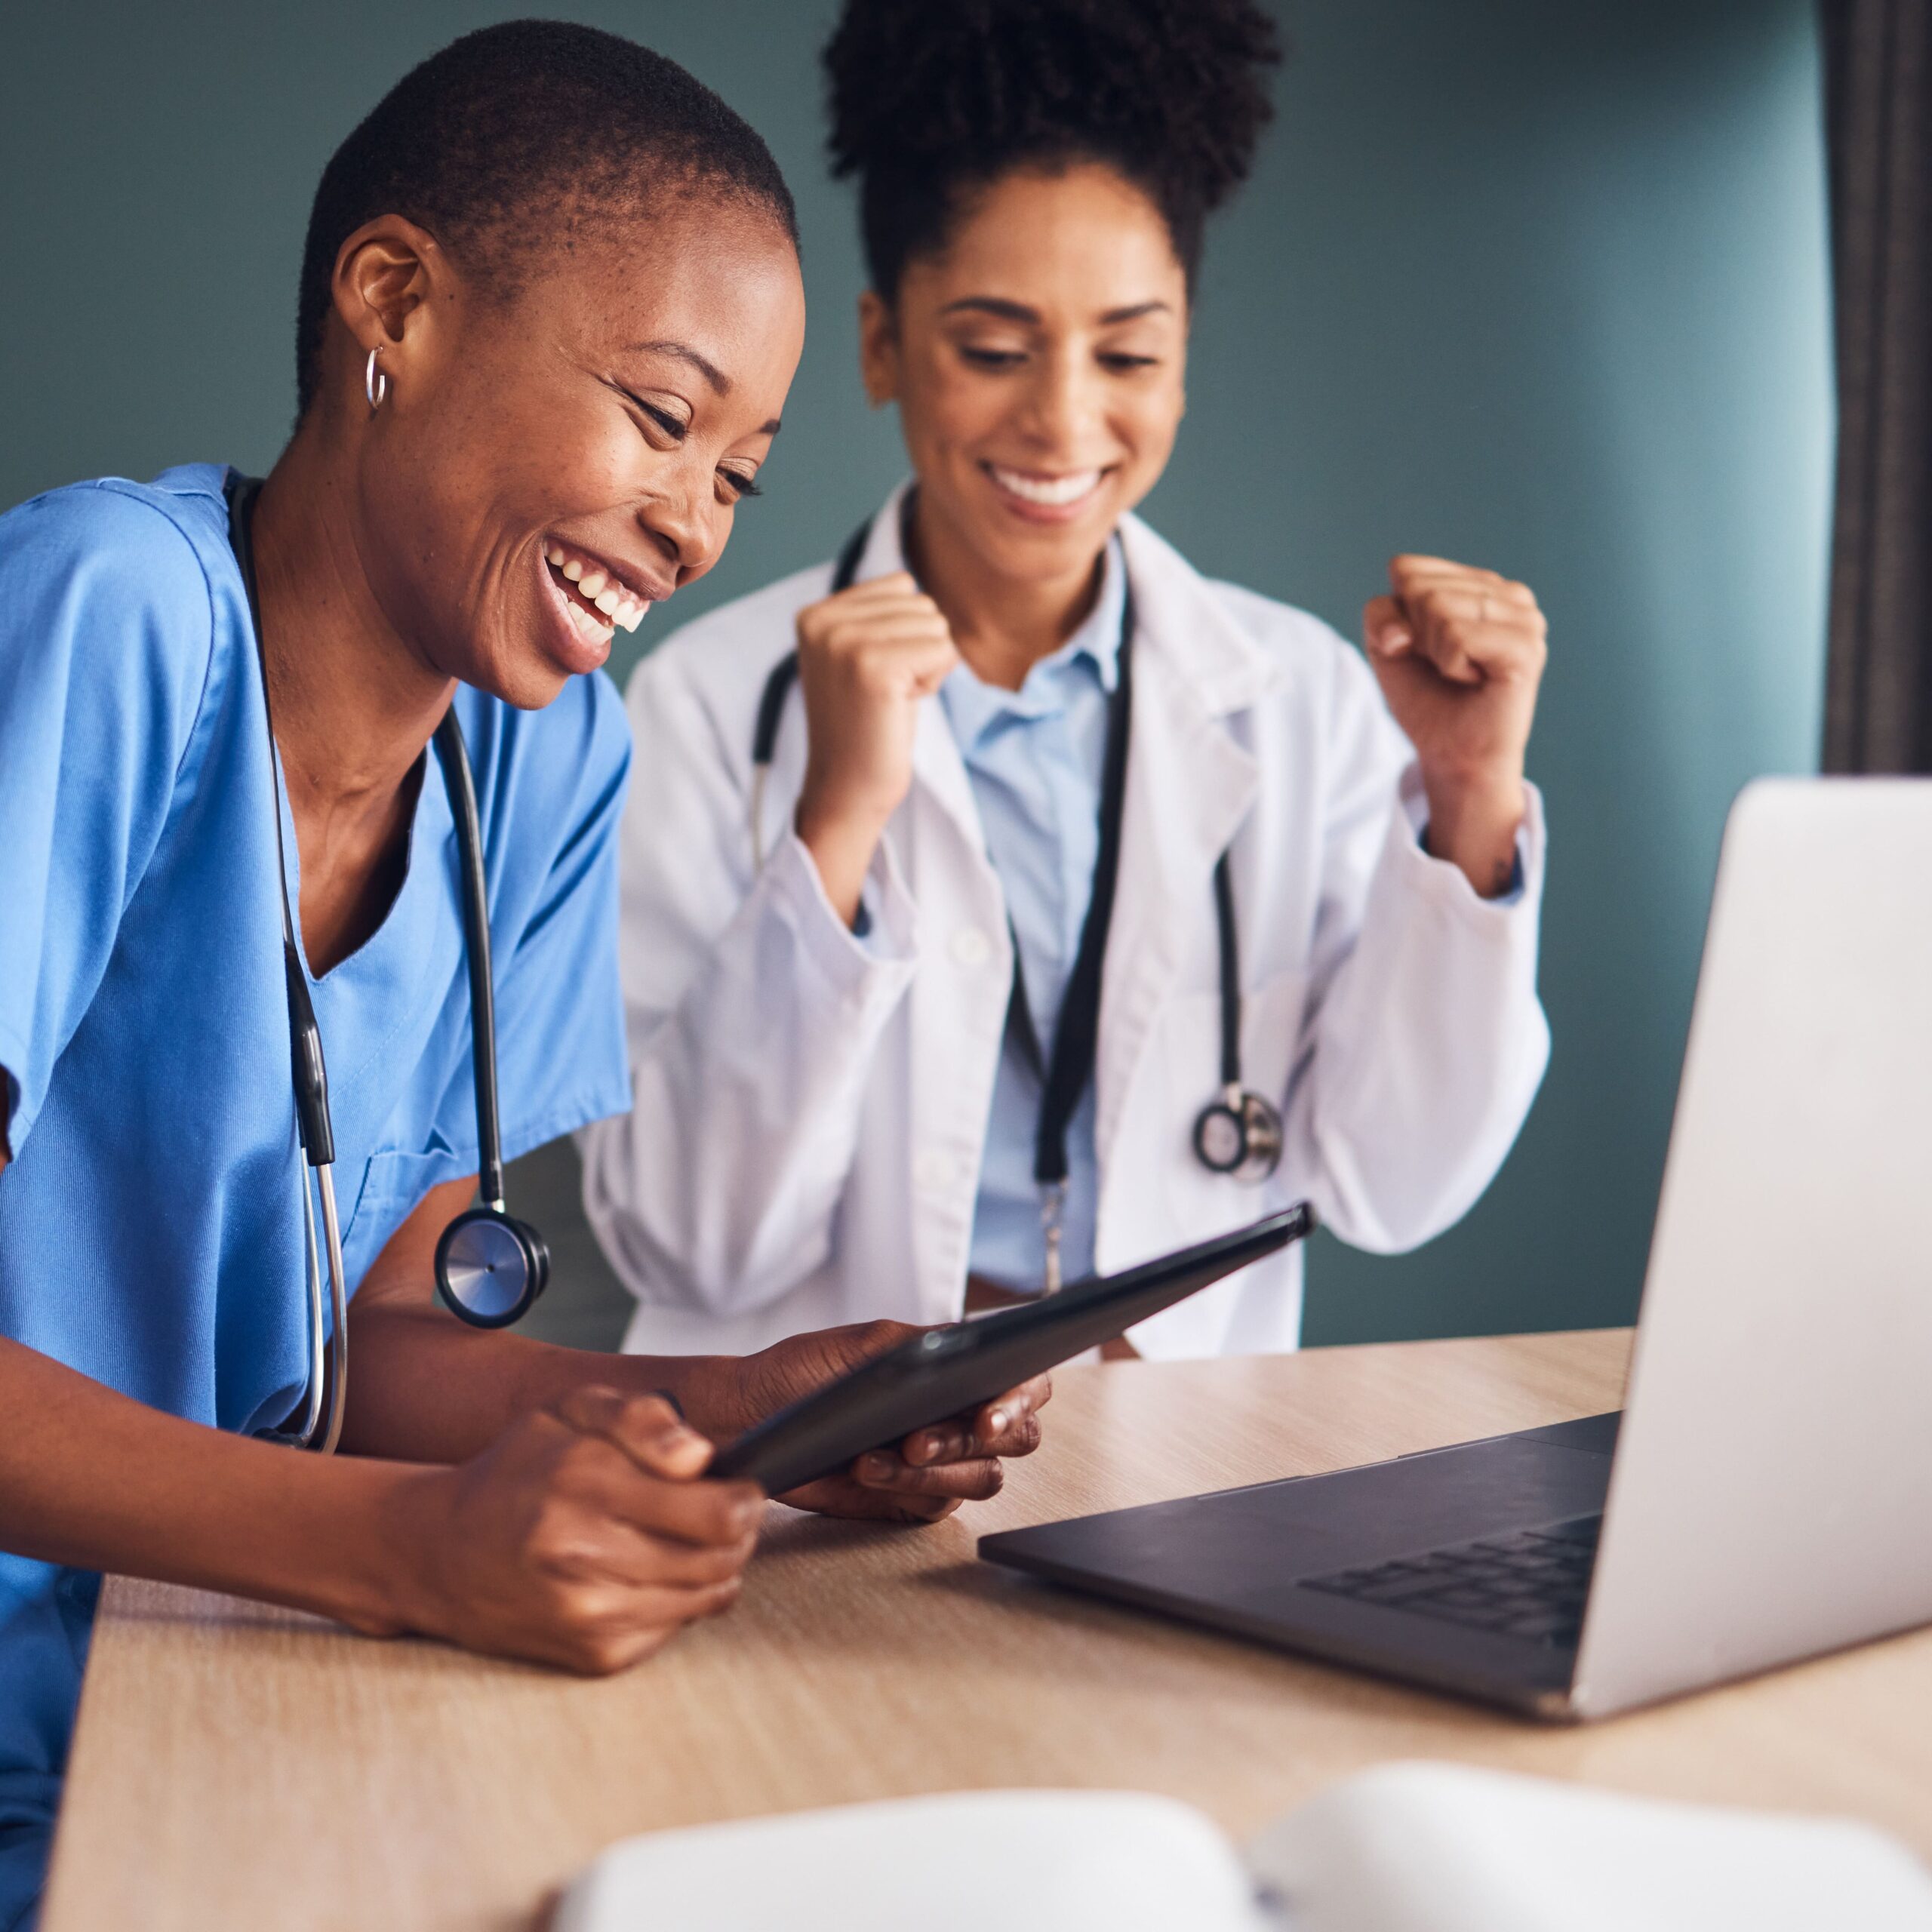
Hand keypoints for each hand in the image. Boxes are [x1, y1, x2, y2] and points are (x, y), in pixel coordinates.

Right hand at [390, 1389, 761, 1673]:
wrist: (440, 1553)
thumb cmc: (517, 1472)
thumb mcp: (570, 1411)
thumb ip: (642, 1417)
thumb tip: (700, 1458)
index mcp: (583, 1483)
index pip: (716, 1513)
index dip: (745, 1498)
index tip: (739, 1487)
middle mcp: (582, 1554)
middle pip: (721, 1557)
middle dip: (738, 1532)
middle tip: (722, 1513)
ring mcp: (587, 1613)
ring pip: (706, 1595)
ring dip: (715, 1567)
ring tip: (686, 1540)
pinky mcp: (592, 1655)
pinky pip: (675, 1627)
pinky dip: (679, 1600)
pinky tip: (649, 1573)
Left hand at [717, 1321, 1051, 1523]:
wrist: (752, 1416)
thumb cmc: (807, 1371)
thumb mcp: (868, 1344)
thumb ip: (926, 1344)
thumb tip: (971, 1345)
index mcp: (961, 1371)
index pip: (1025, 1383)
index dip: (1021, 1400)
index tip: (990, 1417)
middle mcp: (962, 1415)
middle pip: (1017, 1439)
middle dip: (975, 1440)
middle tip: (922, 1440)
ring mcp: (943, 1462)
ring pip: (981, 1478)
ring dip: (936, 1469)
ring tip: (886, 1453)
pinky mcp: (915, 1501)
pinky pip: (936, 1504)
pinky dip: (904, 1487)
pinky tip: (867, 1468)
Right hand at [792, 572, 958, 922]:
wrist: (846, 789)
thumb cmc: (865, 726)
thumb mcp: (859, 656)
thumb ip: (875, 615)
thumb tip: (910, 581)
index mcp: (815, 613)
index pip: (902, 586)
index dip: (905, 635)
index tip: (875, 677)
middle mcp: (824, 620)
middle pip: (922, 604)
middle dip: (919, 651)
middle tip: (885, 693)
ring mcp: (845, 642)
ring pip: (936, 625)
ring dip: (927, 667)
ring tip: (891, 700)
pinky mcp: (873, 668)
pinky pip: (944, 650)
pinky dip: (933, 682)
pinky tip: (900, 707)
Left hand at [1363, 555, 1547, 897]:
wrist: (1452, 752)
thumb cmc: (1426, 697)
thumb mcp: (1387, 646)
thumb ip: (1380, 613)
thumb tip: (1402, 631)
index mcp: (1478, 582)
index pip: (1406, 568)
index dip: (1397, 616)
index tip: (1421, 648)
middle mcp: (1508, 592)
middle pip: (1419, 587)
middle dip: (1416, 635)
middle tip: (1444, 665)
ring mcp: (1524, 617)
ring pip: (1438, 607)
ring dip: (1435, 652)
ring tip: (1461, 672)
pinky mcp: (1527, 646)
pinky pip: (1458, 636)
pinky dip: (1451, 665)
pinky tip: (1474, 679)